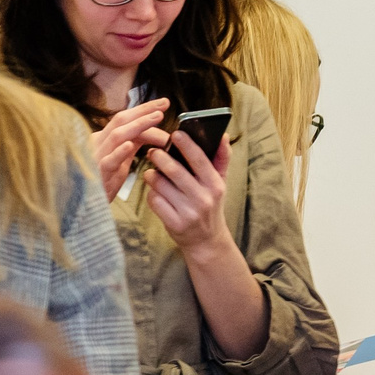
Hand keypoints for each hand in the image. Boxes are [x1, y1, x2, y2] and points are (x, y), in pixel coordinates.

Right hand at [94, 97, 169, 199]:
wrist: (86, 206)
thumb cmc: (105, 181)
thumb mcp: (122, 159)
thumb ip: (134, 143)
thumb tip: (155, 130)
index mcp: (104, 138)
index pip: (125, 118)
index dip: (144, 109)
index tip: (164, 103)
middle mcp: (98, 142)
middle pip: (121, 120)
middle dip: (144, 111)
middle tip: (164, 104)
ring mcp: (96, 156)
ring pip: (117, 135)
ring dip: (139, 125)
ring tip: (157, 118)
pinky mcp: (97, 173)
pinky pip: (108, 160)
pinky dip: (119, 151)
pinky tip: (130, 145)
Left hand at [145, 129, 235, 259]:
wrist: (206, 241)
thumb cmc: (210, 205)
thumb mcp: (220, 183)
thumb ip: (221, 158)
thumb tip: (223, 135)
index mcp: (215, 185)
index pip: (200, 160)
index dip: (187, 145)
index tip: (175, 133)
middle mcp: (203, 199)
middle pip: (175, 171)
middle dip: (160, 158)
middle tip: (153, 152)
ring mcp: (188, 212)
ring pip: (160, 185)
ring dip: (152, 176)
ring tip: (152, 173)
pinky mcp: (174, 223)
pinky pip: (154, 201)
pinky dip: (151, 193)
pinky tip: (155, 192)